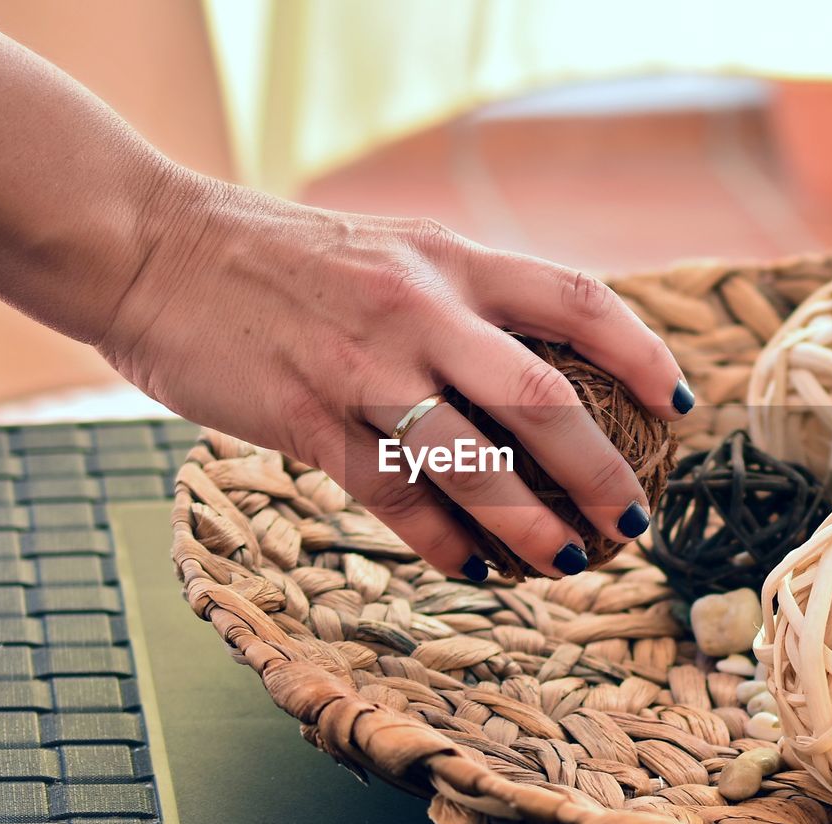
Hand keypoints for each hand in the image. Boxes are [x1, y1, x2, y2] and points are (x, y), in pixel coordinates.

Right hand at [100, 171, 691, 579]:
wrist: (153, 247)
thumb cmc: (278, 256)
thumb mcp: (389, 249)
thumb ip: (457, 297)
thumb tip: (536, 363)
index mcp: (448, 258)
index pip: (577, 301)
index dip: (642, 355)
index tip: (678, 407)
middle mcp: (419, 308)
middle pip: (544, 399)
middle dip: (600, 469)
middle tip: (630, 518)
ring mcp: (362, 366)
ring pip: (473, 463)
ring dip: (530, 525)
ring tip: (566, 564)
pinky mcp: (305, 419)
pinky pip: (392, 498)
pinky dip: (441, 541)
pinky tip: (471, 568)